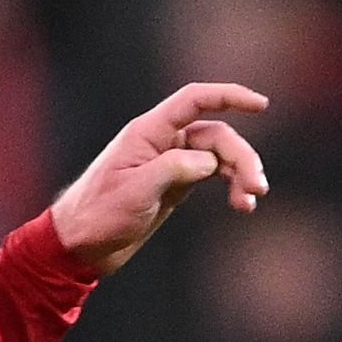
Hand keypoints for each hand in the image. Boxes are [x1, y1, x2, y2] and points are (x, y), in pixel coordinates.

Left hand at [44, 81, 270, 277]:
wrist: (81, 244)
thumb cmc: (98, 214)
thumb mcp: (135, 192)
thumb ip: (172, 169)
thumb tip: (208, 161)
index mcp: (148, 132)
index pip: (194, 101)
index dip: (228, 96)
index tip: (260, 105)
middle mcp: (162, 141)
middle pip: (216, 135)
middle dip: (242, 157)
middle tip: (257, 189)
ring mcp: (171, 162)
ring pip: (219, 156)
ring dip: (240, 174)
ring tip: (250, 202)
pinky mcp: (176, 183)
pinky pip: (213, 174)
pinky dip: (231, 186)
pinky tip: (242, 205)